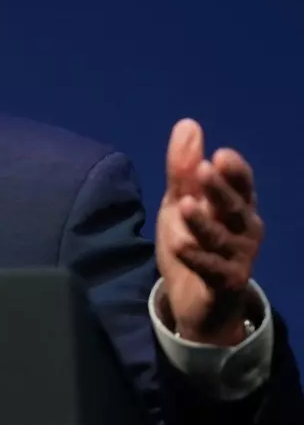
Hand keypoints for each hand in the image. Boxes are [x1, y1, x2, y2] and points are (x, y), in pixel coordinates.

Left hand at [156, 119, 263, 345]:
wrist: (194, 300)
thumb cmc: (193, 242)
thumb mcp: (181, 202)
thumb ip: (183, 169)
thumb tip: (188, 124)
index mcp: (236, 207)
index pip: (240, 184)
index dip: (233, 171)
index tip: (220, 155)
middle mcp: (244, 230)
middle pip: (235, 208)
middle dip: (221, 189)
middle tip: (204, 169)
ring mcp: (237, 258)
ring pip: (223, 239)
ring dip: (205, 222)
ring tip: (185, 205)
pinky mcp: (225, 284)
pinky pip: (213, 270)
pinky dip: (198, 258)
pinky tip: (180, 246)